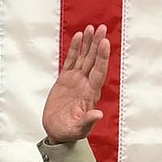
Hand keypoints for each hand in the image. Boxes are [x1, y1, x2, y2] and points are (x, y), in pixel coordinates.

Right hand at [42, 25, 109, 143]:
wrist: (57, 132)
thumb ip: (88, 122)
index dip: (102, 57)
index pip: (98, 71)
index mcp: (90, 94)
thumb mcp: (78, 130)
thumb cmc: (68, 133)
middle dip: (97, 44)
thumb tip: (98, 115)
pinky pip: (70, 61)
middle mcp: (85, 84)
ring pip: (83, 58)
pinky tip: (79, 37)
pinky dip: (75, 49)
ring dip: (88, 43)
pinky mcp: (65, 80)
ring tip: (91, 28)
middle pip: (93, 60)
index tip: (104, 42)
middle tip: (102, 28)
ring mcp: (76, 81)